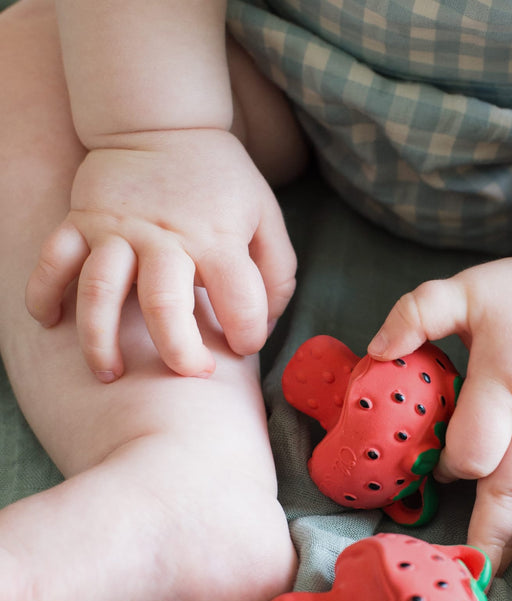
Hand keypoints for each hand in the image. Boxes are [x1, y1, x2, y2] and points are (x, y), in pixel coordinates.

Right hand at [26, 128, 295, 379]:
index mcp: (217, 239)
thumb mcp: (266, 217)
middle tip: (189, 375)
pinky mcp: (82, 220)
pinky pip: (55, 259)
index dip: (249, 332)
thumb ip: (277, 272)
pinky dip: (44, 291)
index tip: (246, 344)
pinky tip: (48, 322)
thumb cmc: (221, 182)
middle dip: (177, 350)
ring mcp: (117, 230)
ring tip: (109, 375)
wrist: (164, 122)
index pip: (240, 299)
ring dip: (99, 338)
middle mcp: (165, 238)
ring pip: (100, 291)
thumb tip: (268, 322)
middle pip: (164, 304)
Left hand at [368, 245, 511, 573]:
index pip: (470, 454)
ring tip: (491, 571)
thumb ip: (415, 314)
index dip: (444, 467)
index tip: (430, 462)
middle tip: (466, 575)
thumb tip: (375, 352)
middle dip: (485, 536)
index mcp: (502, 390)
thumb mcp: (463, 289)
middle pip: (507, 496)